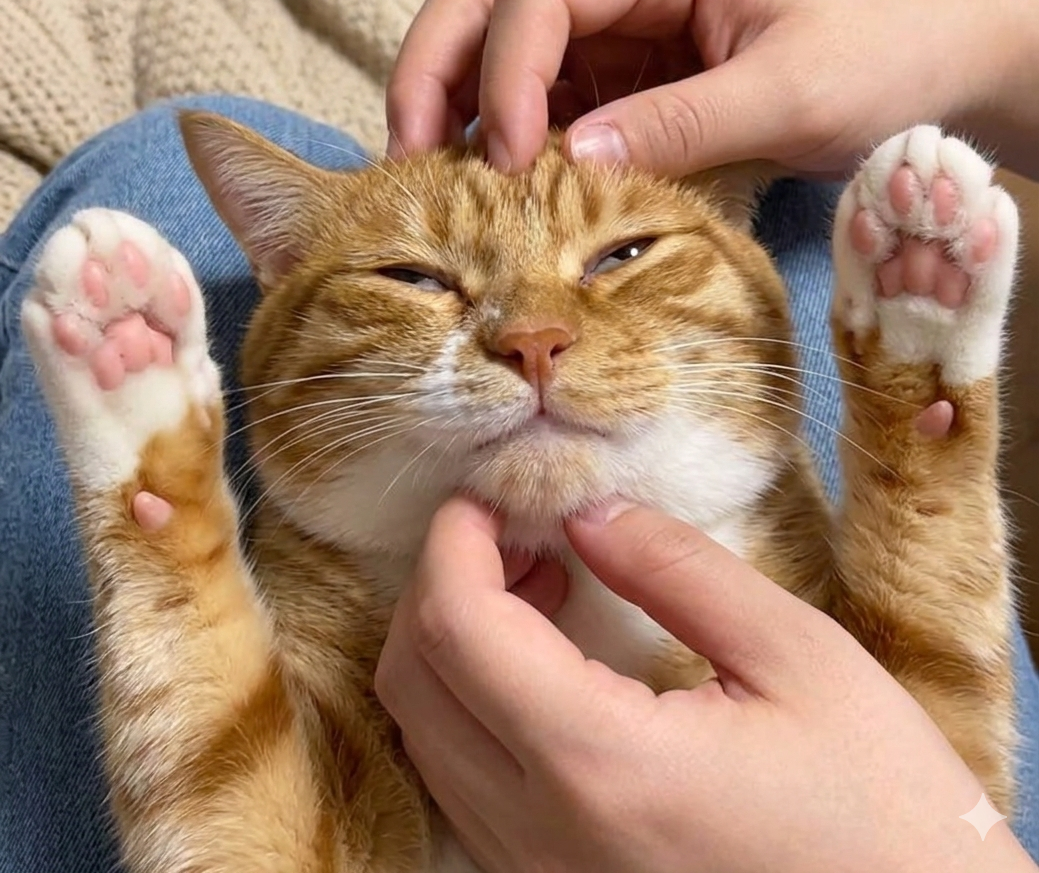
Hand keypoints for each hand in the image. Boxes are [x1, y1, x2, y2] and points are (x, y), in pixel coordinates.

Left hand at [375, 498, 1034, 872]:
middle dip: (445, 581)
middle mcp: (541, 834)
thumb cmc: (881, 810)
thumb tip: (585, 512)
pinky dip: (472, 701)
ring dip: (455, 640)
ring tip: (541, 585)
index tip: (491, 492)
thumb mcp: (798, 658)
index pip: (457, 627)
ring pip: (424, 734)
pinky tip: (544, 663)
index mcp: (601, 765)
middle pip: (413, 679)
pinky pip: (461, 782)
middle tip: (520, 531)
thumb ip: (676, 569)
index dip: (455, 539)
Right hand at [387, 0, 1038, 178]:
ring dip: (452, 102)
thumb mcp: (791, 94)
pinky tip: (491, 184)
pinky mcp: (622, 72)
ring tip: (430, 178)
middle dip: (436, 70)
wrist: (932, 64)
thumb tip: (568, 159)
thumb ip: (680, 123)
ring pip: (497, 42)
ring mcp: (618, 22)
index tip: (503, 159)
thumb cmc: (882, 56)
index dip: (504, 71)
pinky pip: (540, 94)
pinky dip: (502, 135)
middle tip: (411, 158)